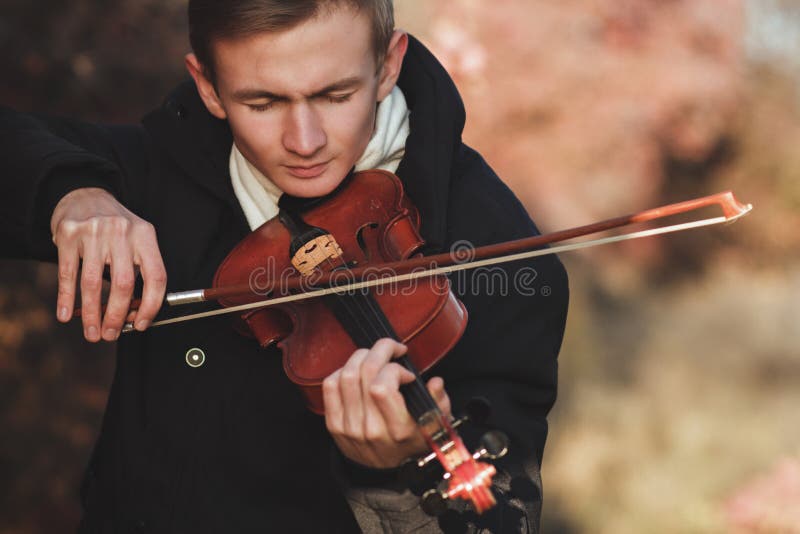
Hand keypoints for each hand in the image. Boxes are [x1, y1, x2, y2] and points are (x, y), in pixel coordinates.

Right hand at [50, 187, 166, 341]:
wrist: (84, 195)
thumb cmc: (115, 229)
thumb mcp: (135, 241)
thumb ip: (138, 272)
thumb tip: (133, 315)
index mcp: (145, 235)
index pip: (156, 276)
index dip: (151, 305)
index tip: (141, 324)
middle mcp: (121, 232)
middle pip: (123, 283)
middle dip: (117, 315)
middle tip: (111, 335)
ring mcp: (94, 231)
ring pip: (92, 282)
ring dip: (91, 313)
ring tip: (92, 332)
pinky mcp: (68, 233)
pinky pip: (67, 273)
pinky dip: (65, 298)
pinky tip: (65, 314)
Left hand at [322, 338, 450, 468]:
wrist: (386, 473)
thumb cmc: (412, 444)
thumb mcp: (436, 427)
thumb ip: (439, 403)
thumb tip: (435, 382)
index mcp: (396, 430)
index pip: (382, 387)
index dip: (394, 370)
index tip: (407, 373)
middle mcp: (370, 428)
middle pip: (364, 373)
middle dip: (380, 350)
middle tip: (392, 349)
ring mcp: (349, 426)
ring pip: (346, 375)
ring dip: (363, 356)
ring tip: (376, 357)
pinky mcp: (334, 424)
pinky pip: (330, 386)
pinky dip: (343, 370)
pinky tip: (358, 370)